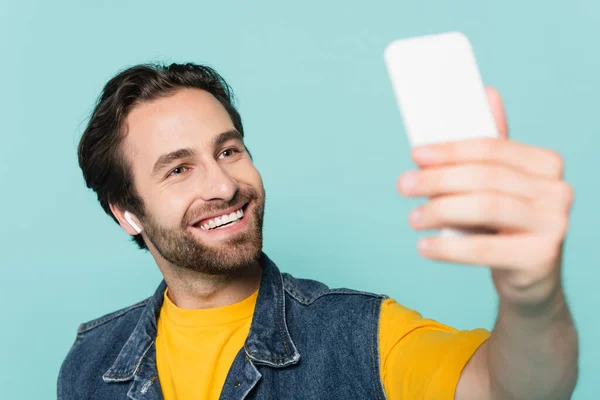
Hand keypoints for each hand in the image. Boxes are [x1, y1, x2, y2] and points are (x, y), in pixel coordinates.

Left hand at [397, 88, 573, 309]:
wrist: (528, 275)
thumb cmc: (505, 223)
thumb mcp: (497, 185)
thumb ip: (489, 147)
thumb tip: (486, 93)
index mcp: (545, 163)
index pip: (492, 148)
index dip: (450, 149)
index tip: (415, 153)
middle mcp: (557, 190)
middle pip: (485, 177)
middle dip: (438, 179)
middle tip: (404, 185)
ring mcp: (554, 223)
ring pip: (485, 207)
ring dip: (439, 210)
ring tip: (414, 218)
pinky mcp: (541, 257)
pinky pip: (485, 248)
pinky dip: (448, 248)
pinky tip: (424, 247)